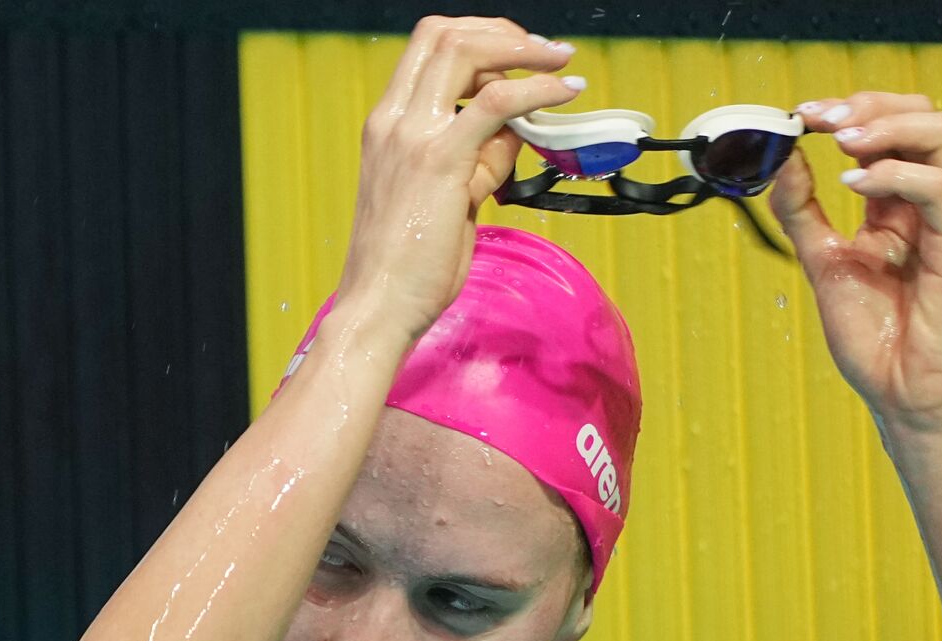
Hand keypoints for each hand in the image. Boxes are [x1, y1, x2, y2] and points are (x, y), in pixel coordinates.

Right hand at [337, 16, 581, 341]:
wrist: (377, 307)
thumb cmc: (406, 267)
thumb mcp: (447, 199)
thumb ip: (477, 161)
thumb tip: (516, 134)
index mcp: (386, 125)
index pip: (427, 48)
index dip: (479, 39)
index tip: (518, 56)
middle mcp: (393, 121)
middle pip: (444, 34)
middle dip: (501, 33)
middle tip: (543, 52)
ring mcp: (412, 137)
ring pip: (465, 51)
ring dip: (521, 49)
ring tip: (559, 62)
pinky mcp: (440, 162)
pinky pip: (495, 103)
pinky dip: (537, 88)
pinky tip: (564, 93)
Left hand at [771, 92, 941, 435]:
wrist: (902, 395)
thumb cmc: (875, 339)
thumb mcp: (822, 262)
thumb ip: (802, 212)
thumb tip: (784, 158)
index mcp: (896, 205)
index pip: (888, 130)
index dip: (849, 111)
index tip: (803, 115)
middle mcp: (927, 205)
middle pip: (923, 116)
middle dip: (870, 104)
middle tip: (823, 118)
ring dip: (888, 125)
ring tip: (842, 142)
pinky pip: (938, 189)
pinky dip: (894, 174)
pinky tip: (853, 186)